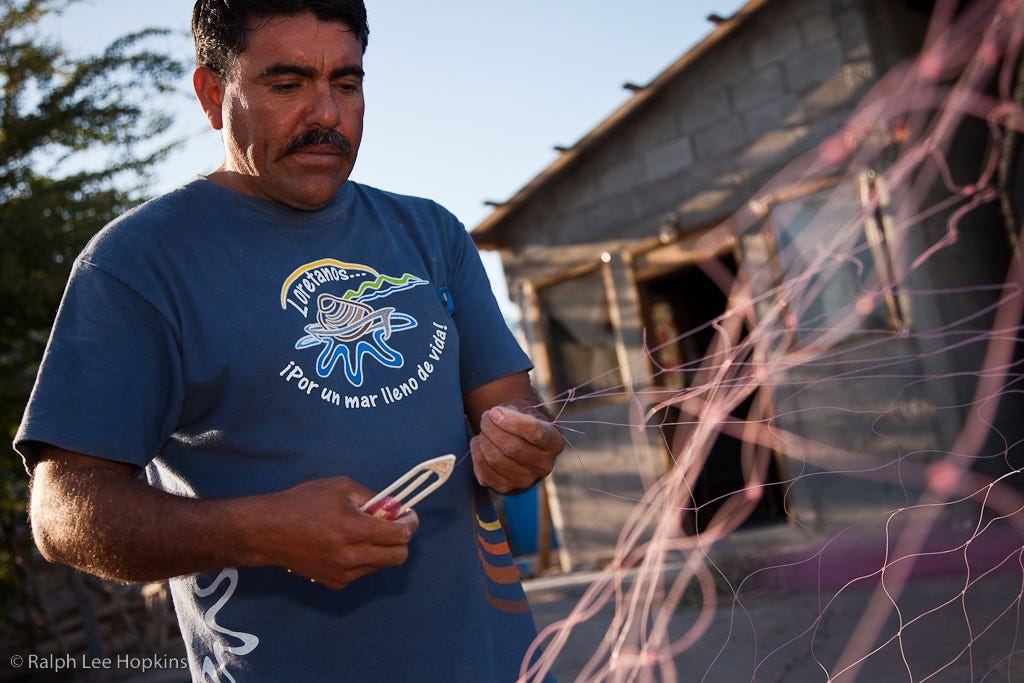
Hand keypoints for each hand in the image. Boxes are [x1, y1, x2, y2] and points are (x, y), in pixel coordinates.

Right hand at [261, 476, 418, 588]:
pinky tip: (348, 545)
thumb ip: (372, 498)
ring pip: (381, 565)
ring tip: (364, 532)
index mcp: (355, 530)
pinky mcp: (334, 582)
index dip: (410, 523)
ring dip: (382, 549)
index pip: (400, 536)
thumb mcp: (341, 487)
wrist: (268, 530)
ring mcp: (343, 573)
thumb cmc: (302, 502)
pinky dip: (364, 558)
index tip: (408, 515)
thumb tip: (393, 508)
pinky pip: (363, 572)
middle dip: (402, 540)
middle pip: (398, 557)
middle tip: (393, 525)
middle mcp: (351, 556)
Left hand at [470, 404, 564, 494]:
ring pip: (495, 459)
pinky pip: (484, 472)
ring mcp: (525, 481)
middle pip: (511, 447)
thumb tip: (495, 415)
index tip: (495, 411)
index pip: (535, 433)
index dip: (511, 421)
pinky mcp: (506, 489)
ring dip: (483, 440)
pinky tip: (480, 444)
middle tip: (485, 418)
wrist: (519, 443)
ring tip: (483, 431)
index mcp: (554, 444)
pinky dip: (476, 454)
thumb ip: (513, 411)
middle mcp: (544, 466)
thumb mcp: (525, 411)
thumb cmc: (521, 422)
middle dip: (491, 428)